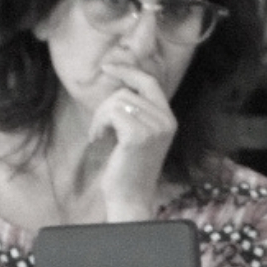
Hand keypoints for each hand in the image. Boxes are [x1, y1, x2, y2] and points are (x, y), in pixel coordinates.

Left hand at [89, 54, 175, 220]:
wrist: (130, 199)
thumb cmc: (128, 169)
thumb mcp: (137, 134)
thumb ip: (135, 110)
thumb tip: (118, 80)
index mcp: (168, 119)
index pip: (149, 82)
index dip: (128, 71)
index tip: (107, 67)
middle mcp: (166, 121)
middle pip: (126, 92)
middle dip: (105, 107)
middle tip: (98, 129)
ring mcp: (154, 128)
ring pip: (116, 101)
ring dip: (100, 117)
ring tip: (98, 136)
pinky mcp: (138, 135)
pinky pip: (111, 112)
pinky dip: (98, 124)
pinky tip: (98, 140)